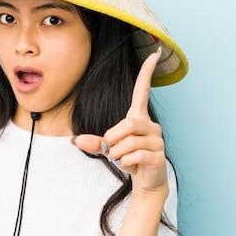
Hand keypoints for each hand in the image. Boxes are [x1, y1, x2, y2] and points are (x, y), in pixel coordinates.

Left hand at [73, 48, 167, 195]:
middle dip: (111, 140)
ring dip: (117, 154)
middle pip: (126, 124)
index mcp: (139, 118)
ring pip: (128, 142)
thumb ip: (95, 142)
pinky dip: (125, 162)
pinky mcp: (158, 155)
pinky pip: (133, 155)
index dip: (147, 73)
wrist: (147, 180)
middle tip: (112, 151)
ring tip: (122, 159)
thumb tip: (76, 141)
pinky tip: (130, 165)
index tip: (154, 54)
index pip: (143, 91)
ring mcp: (157, 140)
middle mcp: (151, 125)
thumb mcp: (109, 148)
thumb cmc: (129, 158)